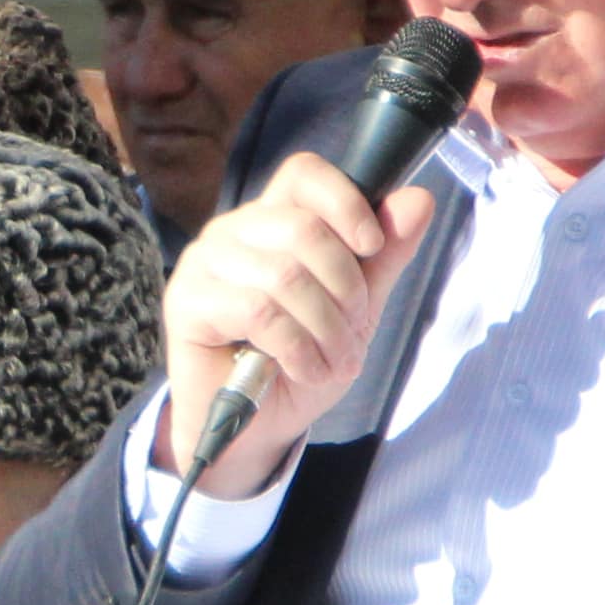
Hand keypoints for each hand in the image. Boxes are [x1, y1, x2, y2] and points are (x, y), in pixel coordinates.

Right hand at [151, 166, 435, 501]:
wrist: (257, 430)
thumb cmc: (297, 363)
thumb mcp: (356, 310)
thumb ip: (384, 256)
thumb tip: (418, 199)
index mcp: (272, 221)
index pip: (304, 174)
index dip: (345, 201)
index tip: (371, 247)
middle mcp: (232, 232)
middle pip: (304, 229)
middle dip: (345, 291)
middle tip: (352, 336)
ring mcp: (203, 264)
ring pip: (285, 275)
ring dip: (325, 330)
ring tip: (333, 362)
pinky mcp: (186, 303)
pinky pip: (257, 311)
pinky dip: (296, 348)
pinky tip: (304, 369)